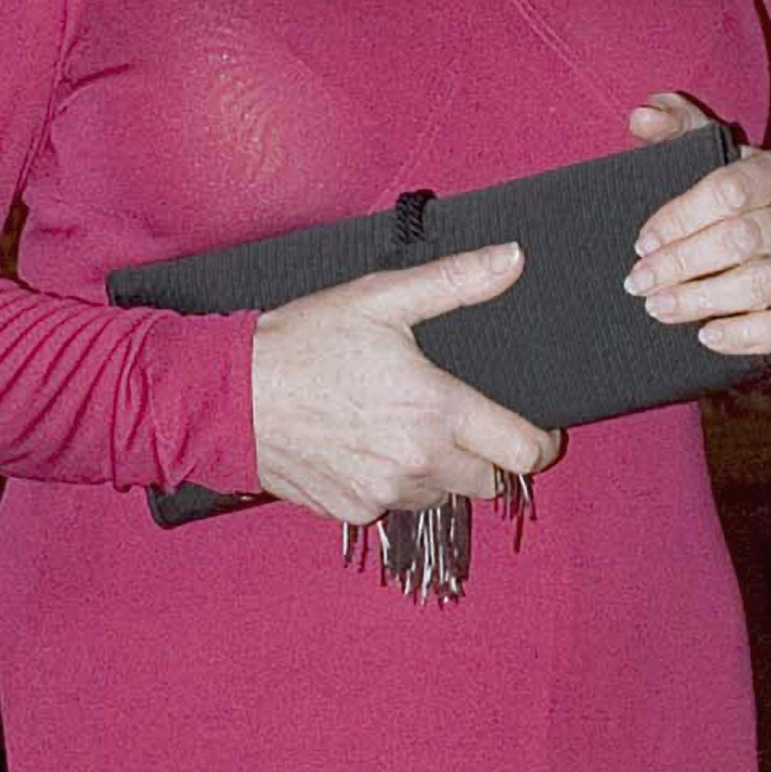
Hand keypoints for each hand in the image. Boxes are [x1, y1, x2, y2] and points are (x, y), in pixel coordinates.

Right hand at [251, 238, 558, 526]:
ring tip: (407, 429)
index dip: (539, 442)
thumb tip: (512, 259)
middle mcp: (418, 463)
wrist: (231, 396)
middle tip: (461, 421)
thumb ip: (455, 282)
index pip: (523, 453)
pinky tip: (368, 446)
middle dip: (487, 456)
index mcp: (436, 411)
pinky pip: (396, 505)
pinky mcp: (354, 512)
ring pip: (444, 496)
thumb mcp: (380, 298)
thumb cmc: (304, 342)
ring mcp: (385, 494)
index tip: (533, 428)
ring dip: (441, 471)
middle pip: (491, 483)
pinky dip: (395, 483)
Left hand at [623, 91, 770, 357]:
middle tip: (637, 281)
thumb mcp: (702, 152)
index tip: (641, 240)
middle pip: (743, 239)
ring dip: (704, 299)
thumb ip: (674, 126)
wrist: (764, 244)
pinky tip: (707, 336)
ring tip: (658, 308)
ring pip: (763, 282)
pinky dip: (747, 335)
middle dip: (683, 262)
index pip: (731, 189)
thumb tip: (642, 114)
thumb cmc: (724, 193)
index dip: (681, 217)